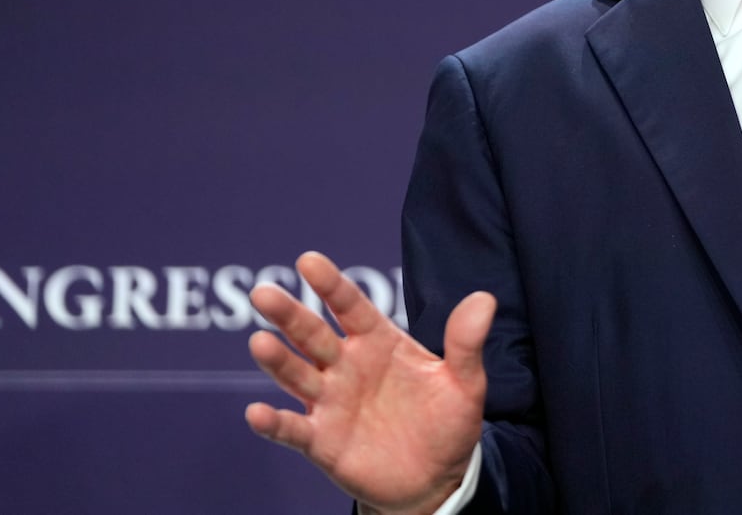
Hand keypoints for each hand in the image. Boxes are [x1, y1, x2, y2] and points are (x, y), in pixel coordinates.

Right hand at [246, 251, 493, 514]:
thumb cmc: (448, 423)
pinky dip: (274, 423)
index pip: (351, 306)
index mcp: (380, 342)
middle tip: (264, 293)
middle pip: (312, 335)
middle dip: (289, 314)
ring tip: (260, 342)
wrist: (438, 480)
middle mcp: (347, 366)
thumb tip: (484, 299)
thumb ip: (466, 343)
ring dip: (277, 360)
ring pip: (297, 375)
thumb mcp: (465, 383)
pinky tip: (257, 414)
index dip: (331, 285)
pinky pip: (293, 429)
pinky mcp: (322, 441)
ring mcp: (331, 402)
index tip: (308, 261)